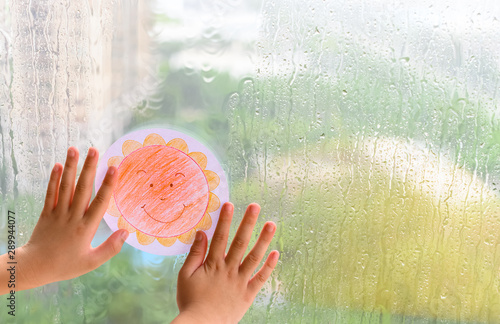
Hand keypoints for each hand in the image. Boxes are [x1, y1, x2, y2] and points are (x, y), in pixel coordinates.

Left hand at [2, 147, 128, 293]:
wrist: (34, 267)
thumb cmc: (65, 266)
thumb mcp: (91, 262)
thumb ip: (110, 248)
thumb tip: (126, 232)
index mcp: (85, 228)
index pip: (99, 202)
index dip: (107, 184)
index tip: (113, 168)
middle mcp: (72, 216)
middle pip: (82, 188)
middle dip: (89, 168)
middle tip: (94, 150)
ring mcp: (58, 213)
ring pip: (65, 186)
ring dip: (70, 167)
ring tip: (74, 149)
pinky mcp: (46, 213)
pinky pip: (50, 193)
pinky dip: (53, 179)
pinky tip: (57, 165)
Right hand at [172, 203, 278, 323]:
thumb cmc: (190, 301)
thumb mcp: (185, 276)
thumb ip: (195, 254)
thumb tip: (201, 233)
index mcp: (213, 264)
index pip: (220, 237)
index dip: (225, 220)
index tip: (230, 204)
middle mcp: (229, 270)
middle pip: (240, 242)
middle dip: (248, 222)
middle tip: (255, 206)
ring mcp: (240, 281)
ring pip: (254, 257)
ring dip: (263, 240)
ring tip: (271, 224)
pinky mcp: (248, 294)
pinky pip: (261, 278)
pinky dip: (269, 266)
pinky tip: (276, 253)